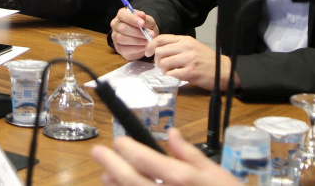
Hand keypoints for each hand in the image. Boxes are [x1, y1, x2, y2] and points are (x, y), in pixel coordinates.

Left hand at [91, 128, 240, 185]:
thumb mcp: (217, 174)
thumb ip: (191, 154)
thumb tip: (172, 134)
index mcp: (183, 178)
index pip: (145, 159)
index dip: (127, 148)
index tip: (119, 142)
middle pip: (130, 179)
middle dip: (111, 164)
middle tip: (97, 152)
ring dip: (115, 184)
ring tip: (106, 175)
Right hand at [110, 7, 158, 60]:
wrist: (145, 40)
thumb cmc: (146, 27)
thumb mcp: (148, 21)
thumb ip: (145, 18)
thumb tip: (142, 15)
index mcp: (122, 14)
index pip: (122, 15)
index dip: (132, 19)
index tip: (142, 24)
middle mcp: (115, 24)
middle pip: (122, 28)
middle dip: (137, 32)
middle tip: (150, 35)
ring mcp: (115, 36)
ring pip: (122, 38)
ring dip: (137, 40)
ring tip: (148, 41)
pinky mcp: (118, 47)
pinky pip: (124, 48)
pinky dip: (136, 48)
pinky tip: (144, 46)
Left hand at [149, 35, 238, 90]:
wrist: (224, 70)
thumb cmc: (207, 59)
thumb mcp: (192, 46)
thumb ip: (177, 45)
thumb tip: (158, 48)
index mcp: (185, 40)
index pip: (161, 38)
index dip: (150, 46)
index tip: (148, 52)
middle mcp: (186, 47)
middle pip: (159, 51)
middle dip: (156, 60)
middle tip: (160, 66)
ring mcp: (189, 59)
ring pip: (163, 63)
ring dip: (162, 70)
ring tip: (169, 71)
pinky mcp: (191, 72)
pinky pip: (171, 74)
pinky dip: (170, 76)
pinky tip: (176, 76)